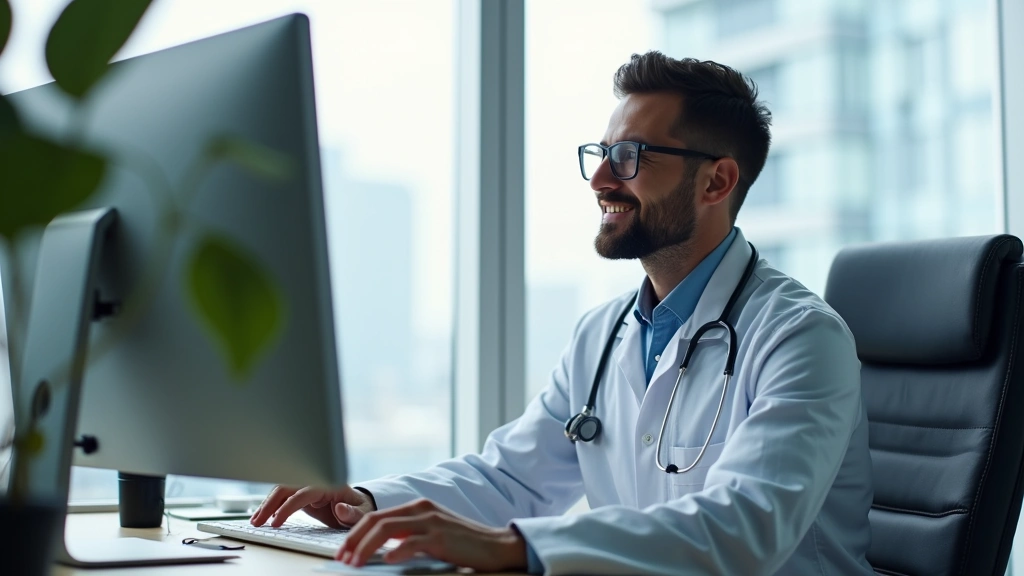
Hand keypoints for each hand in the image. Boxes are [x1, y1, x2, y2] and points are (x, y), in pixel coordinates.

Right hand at [250, 485, 374, 528]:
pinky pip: (284, 495)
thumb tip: (340, 508)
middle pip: (288, 486)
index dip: (288, 507)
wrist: (359, 504)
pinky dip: (272, 505)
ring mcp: (308, 485)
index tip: (276, 521)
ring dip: (267, 504)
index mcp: (330, 483)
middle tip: (258, 521)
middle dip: (270, 503)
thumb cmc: (360, 508)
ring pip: (282, 489)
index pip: (303, 492)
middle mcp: (316, 480)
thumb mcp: (362, 513)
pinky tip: (263, 516)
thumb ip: (352, 513)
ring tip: (255, 520)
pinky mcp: (302, 492)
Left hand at [338, 498, 526, 571]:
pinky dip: (396, 551)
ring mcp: (431, 521)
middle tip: (341, 559)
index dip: (354, 534)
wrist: (495, 545)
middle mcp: (421, 509)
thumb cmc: (462, 543)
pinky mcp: (441, 537)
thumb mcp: (431, 533)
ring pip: (387, 529)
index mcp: (416, 507)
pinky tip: (387, 561)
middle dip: (353, 540)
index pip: (376, 517)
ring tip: (355, 563)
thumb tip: (381, 547)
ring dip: (366, 547)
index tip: (342, 553)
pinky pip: (412, 542)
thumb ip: (408, 534)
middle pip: (376, 521)